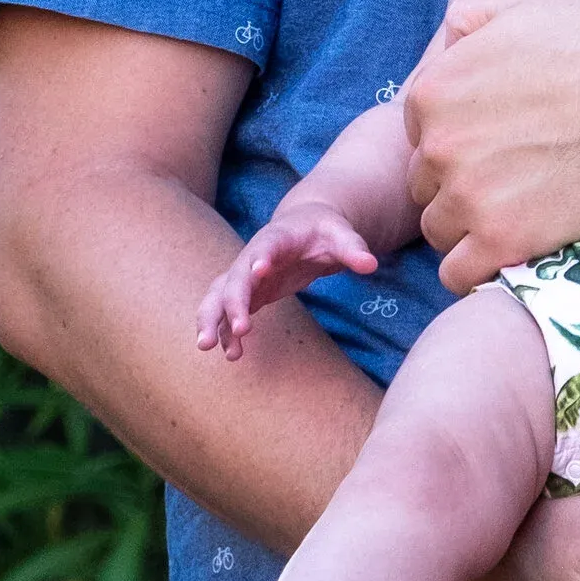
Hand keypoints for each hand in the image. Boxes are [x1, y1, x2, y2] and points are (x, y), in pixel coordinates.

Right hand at [195, 206, 377, 357]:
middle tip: (240, 330)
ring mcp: (246, 277)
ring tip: (208, 348)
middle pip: (234, 278)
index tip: (258, 272)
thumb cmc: (324, 230)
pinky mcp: (248, 293)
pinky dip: (225, 331)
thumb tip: (371, 265)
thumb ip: (353, 248)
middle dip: (231, 303)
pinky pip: (228, 312)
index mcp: (276, 238)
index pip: (264, 247)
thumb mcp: (342, 235)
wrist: (306, 225)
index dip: (259, 259)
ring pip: (218, 296)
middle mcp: (252, 258)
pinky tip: (232, 354)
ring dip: (211, 319)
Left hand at [406, 0, 579, 286]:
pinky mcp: (505, 240)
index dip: (456, 135)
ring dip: (467, 224)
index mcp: (434, 91)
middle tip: (512, 173)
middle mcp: (439, 146)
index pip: (418, 132)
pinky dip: (475, 268)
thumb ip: (466, 17)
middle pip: (425, 182)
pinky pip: (458, 274)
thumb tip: (448, 43)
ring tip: (515, 209)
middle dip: (458, 179)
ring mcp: (470, 197)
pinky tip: (507, 249)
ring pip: (438, 228)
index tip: (496, 138)